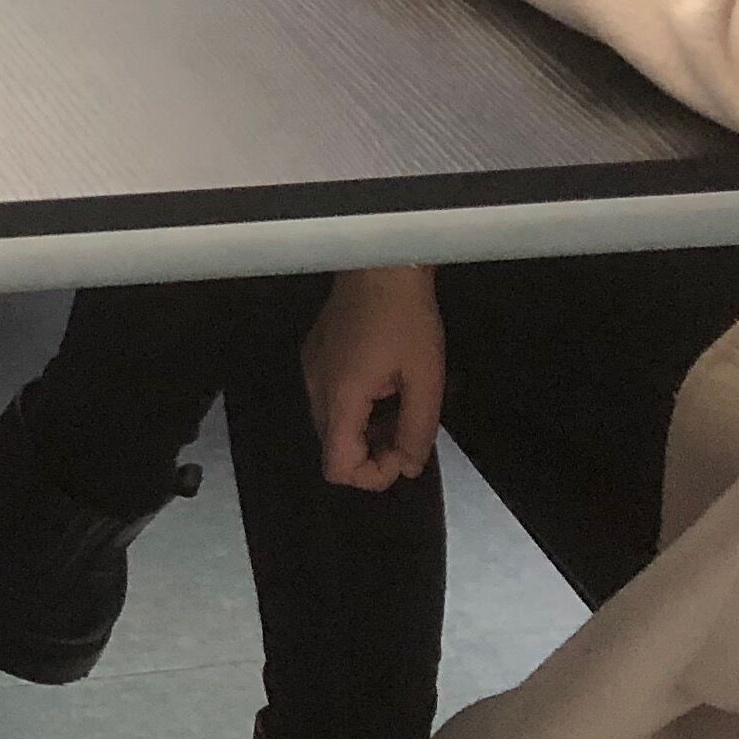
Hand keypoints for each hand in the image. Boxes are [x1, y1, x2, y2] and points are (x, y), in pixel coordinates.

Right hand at [302, 267, 443, 490]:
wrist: (381, 262)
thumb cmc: (407, 319)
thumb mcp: (426, 380)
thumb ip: (416, 431)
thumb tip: (408, 467)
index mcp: (340, 397)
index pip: (337, 466)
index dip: (372, 475)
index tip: (404, 454)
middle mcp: (315, 388)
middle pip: (333, 448)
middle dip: (372, 453)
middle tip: (409, 430)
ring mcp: (311, 368)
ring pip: (332, 424)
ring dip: (366, 431)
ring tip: (401, 406)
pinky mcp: (316, 354)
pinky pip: (331, 399)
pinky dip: (357, 408)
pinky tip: (384, 384)